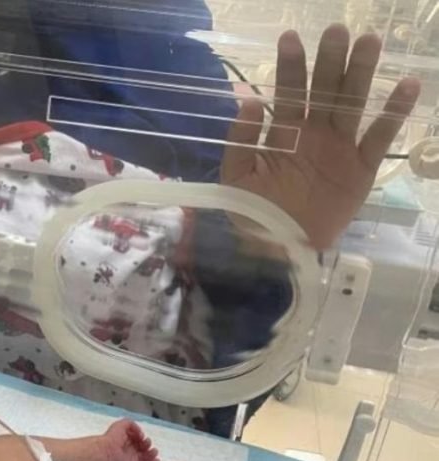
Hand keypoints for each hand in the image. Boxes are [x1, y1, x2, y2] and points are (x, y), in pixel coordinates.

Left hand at [100, 419, 159, 460]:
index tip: (142, 437)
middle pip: (144, 448)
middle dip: (148, 445)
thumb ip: (132, 424)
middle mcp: (131, 448)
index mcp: (128, 439)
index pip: (139, 439)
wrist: (106, 450)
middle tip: (146, 444)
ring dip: (152, 454)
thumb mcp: (122, 424)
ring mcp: (132, 458)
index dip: (143, 438)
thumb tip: (141, 432)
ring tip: (154, 452)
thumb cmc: (113, 436)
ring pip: (146, 457)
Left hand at [221, 24, 420, 249]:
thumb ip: (240, 140)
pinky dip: (392, 114)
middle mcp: (314, 134)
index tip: (290, 38)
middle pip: (325, 90)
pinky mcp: (360, 169)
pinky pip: (379, 138)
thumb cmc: (251, 214)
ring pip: (352, 104)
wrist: (276, 249)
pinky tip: (406, 85)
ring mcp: (339, 149)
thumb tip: (249, 101)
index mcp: (283, 133)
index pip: (287, 92)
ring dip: (361, 74)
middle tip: (337, 30)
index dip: (290, 66)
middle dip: (330, 60)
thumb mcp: (235, 178)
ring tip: (369, 42)